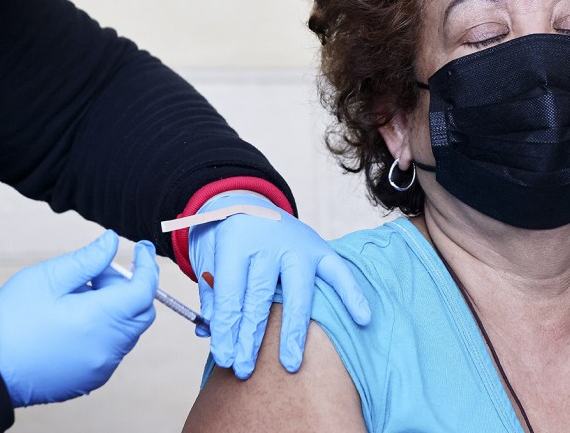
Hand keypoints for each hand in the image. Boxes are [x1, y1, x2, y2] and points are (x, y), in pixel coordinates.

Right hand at [0, 230, 157, 405]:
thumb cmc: (12, 319)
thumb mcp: (49, 277)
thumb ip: (89, 259)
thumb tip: (112, 241)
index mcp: (99, 320)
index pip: (144, 291)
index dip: (147, 266)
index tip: (143, 249)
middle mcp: (107, 348)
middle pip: (141, 312)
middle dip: (129, 287)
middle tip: (97, 274)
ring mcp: (100, 368)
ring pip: (127, 331)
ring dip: (115, 309)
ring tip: (78, 296)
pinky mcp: (89, 379)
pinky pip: (111, 349)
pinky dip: (105, 329)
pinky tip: (74, 320)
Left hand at [188, 191, 370, 378]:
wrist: (245, 201)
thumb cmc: (225, 238)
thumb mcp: (207, 255)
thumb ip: (211, 291)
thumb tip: (211, 330)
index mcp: (235, 241)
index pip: (231, 291)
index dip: (226, 328)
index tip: (224, 358)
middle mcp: (268, 242)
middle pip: (260, 296)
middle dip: (251, 337)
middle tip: (244, 369)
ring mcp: (297, 244)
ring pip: (297, 292)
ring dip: (292, 331)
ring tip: (290, 364)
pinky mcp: (319, 247)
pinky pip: (338, 272)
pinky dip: (352, 294)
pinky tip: (362, 318)